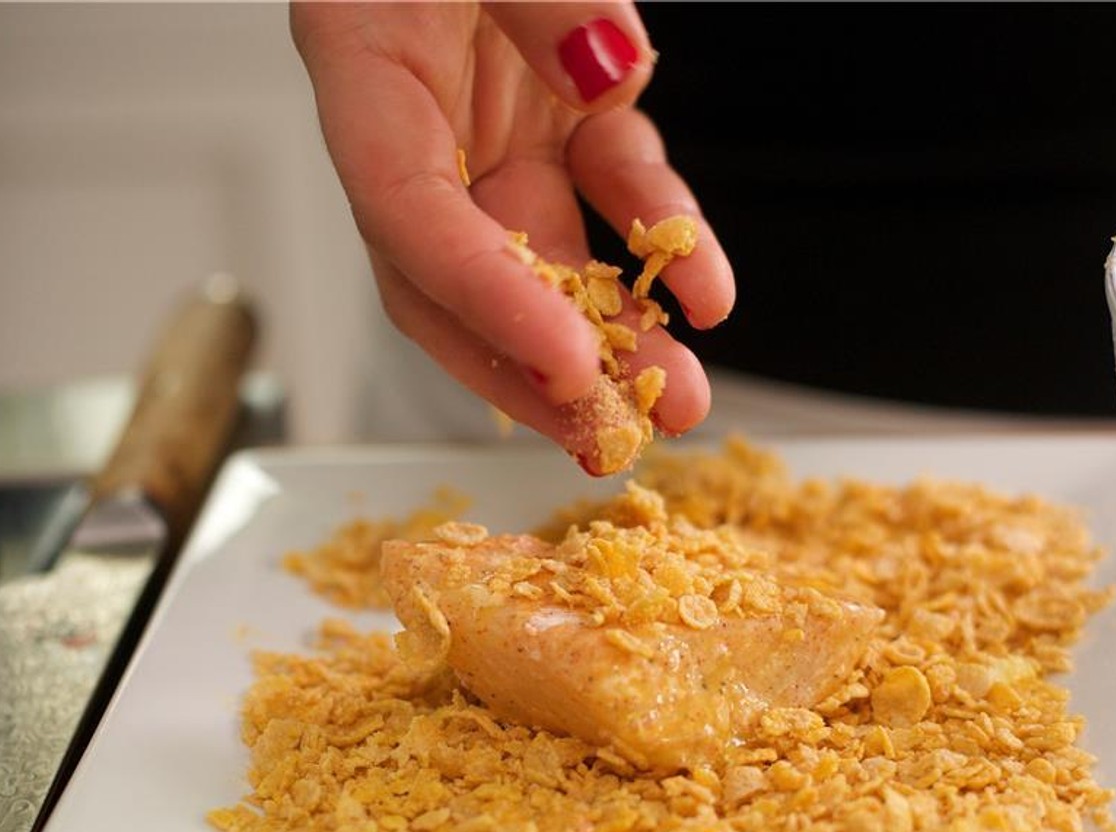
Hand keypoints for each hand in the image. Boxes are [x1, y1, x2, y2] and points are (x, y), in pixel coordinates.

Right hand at [290, 1, 734, 465]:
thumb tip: (608, 69)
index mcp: (363, 71)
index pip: (409, 216)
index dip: (482, 299)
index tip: (564, 362)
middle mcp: (425, 123)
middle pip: (464, 281)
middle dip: (539, 370)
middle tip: (608, 438)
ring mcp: (499, 131)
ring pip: (549, 262)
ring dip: (614, 337)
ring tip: (679, 401)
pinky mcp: (568, 119)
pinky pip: (620, 195)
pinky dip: (670, 243)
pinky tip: (712, 295)